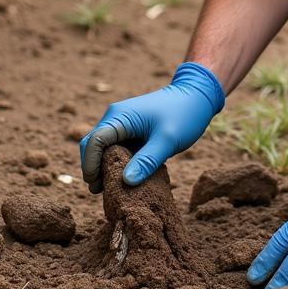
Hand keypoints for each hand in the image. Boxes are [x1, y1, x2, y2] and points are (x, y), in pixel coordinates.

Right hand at [78, 62, 224, 192]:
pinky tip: (123, 176)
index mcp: (120, 117)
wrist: (197, 95)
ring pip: (102, 147)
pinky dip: (114, 161)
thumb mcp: (167, 141)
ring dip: (103, 166)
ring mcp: (122, 121)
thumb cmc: (184, 115)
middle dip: (93, 168)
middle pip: (92, 145)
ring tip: (112, 188)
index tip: (95, 186)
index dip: (90, 165)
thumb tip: (125, 182)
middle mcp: (116, 117)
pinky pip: (114, 146)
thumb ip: (147, 161)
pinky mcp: (130, 127)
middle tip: (102, 192)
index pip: (93, 142)